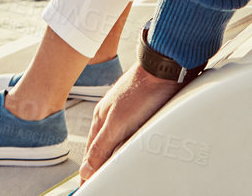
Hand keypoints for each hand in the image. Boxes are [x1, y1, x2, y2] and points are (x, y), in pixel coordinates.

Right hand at [79, 65, 183, 182]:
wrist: (166, 68)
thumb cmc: (142, 91)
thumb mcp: (117, 123)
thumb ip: (100, 146)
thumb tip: (85, 169)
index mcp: (100, 118)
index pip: (90, 153)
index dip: (87, 172)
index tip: (84, 187)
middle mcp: (111, 115)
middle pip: (101, 147)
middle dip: (98, 165)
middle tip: (96, 181)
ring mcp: (127, 112)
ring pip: (117, 140)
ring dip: (114, 155)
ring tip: (113, 169)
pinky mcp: (144, 110)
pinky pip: (133, 134)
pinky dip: (130, 145)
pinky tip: (136, 149)